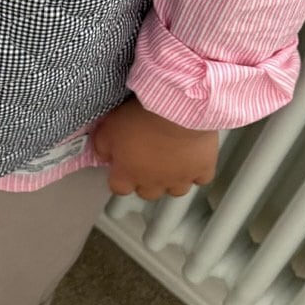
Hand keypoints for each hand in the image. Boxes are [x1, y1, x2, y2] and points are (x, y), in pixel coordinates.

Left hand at [89, 95, 217, 200]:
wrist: (177, 111)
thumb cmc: (140, 117)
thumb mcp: (108, 127)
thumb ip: (101, 146)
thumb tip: (103, 155)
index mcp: (128, 174)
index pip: (119, 188)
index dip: (120, 177)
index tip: (122, 165)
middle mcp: (153, 182)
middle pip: (147, 193)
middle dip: (145, 180)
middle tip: (147, 160)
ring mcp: (180, 178)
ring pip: (175, 190)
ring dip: (172, 179)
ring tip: (171, 161)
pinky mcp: (203, 169)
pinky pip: (201, 178)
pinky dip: (198, 171)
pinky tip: (194, 158)